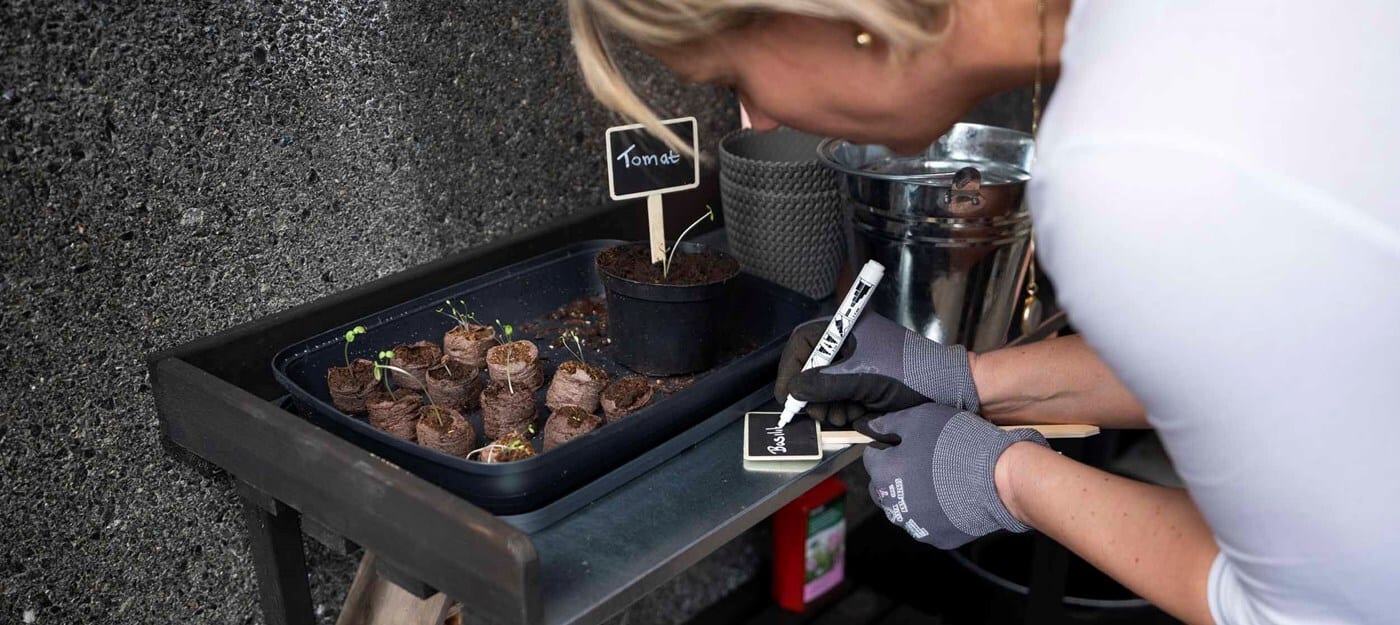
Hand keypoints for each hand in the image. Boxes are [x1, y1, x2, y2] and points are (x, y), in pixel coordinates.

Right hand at [774, 313, 979, 425]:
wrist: (950, 389)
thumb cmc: (910, 374)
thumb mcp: (864, 378)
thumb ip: (824, 383)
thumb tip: (793, 391)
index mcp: (849, 327)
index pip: (805, 341)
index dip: (791, 367)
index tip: (787, 395)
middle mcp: (850, 344)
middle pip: (811, 367)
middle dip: (811, 394)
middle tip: (817, 415)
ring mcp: (858, 365)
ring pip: (825, 387)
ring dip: (828, 406)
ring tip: (841, 417)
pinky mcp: (866, 384)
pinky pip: (841, 398)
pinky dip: (843, 410)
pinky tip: (854, 416)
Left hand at [862, 403, 1046, 548]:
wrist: (997, 479)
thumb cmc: (956, 443)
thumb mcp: (921, 418)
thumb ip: (891, 423)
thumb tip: (870, 427)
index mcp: (883, 473)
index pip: (871, 457)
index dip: (887, 446)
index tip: (905, 442)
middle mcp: (892, 504)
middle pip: (881, 486)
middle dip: (893, 473)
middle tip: (920, 460)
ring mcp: (915, 525)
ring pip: (902, 508)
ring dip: (911, 495)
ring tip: (937, 480)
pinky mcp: (937, 538)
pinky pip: (927, 523)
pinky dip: (933, 512)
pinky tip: (950, 498)